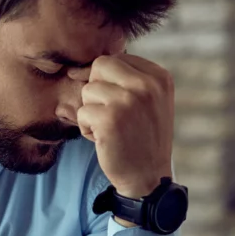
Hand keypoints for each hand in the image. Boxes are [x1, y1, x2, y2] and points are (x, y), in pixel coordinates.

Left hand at [74, 54, 173, 198]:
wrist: (147, 177)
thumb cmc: (141, 138)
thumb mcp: (147, 102)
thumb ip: (125, 80)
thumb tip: (75, 69)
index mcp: (159, 76)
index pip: (117, 58)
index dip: (105, 80)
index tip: (114, 104)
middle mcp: (147, 84)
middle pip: (100, 66)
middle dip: (96, 90)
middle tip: (107, 113)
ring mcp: (129, 100)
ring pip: (88, 90)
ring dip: (91, 112)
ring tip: (108, 128)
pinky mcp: (110, 118)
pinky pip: (82, 112)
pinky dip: (86, 128)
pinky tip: (104, 139)